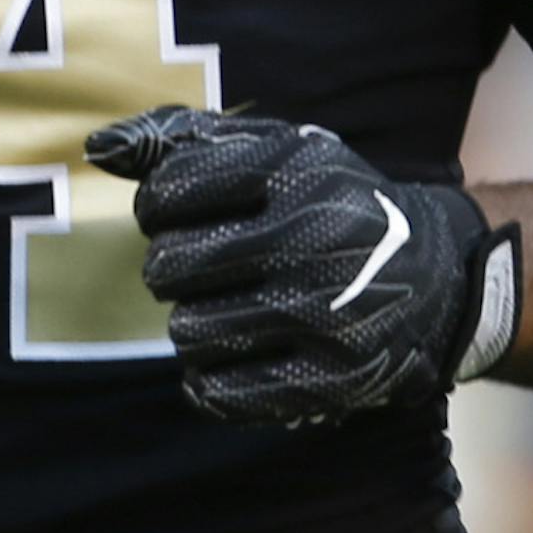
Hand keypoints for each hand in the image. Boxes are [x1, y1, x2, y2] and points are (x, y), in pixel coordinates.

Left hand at [85, 105, 520, 425]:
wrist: (436, 277)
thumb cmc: (328, 203)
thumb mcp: (271, 150)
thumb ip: (179, 140)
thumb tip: (97, 147)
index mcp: (294, 170)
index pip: (167, 192)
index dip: (158, 208)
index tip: (180, 214)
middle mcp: (314, 237)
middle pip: (169, 268)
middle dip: (171, 269)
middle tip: (201, 268)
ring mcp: (328, 311)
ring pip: (189, 333)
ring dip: (192, 324)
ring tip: (224, 308)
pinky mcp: (336, 376)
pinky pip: (223, 392)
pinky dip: (210, 381)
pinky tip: (231, 358)